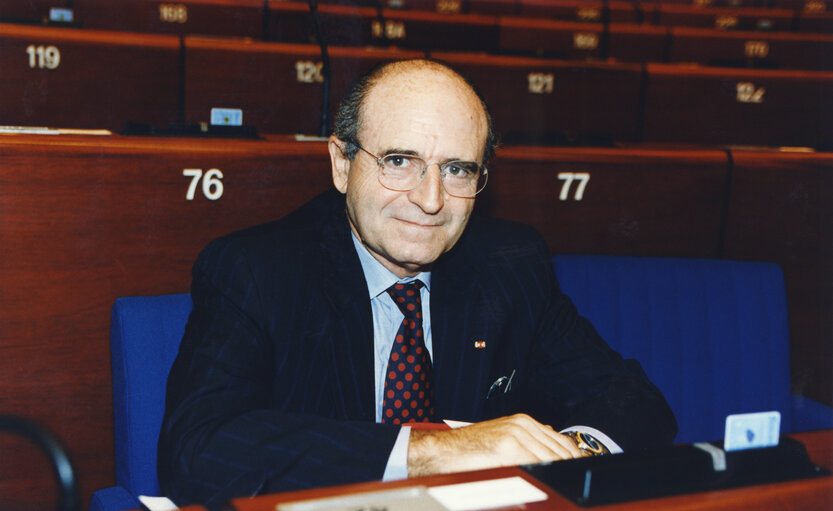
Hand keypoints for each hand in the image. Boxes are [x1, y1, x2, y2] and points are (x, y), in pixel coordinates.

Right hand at [407, 413, 584, 476]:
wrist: (441, 451)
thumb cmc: (468, 449)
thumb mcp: (503, 437)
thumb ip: (528, 440)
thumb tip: (553, 449)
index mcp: (524, 422)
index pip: (563, 442)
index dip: (576, 460)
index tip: (581, 470)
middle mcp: (523, 425)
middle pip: (562, 452)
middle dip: (569, 469)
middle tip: (573, 482)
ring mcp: (516, 436)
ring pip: (551, 460)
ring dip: (557, 474)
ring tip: (560, 486)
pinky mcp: (508, 450)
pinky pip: (536, 466)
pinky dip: (543, 476)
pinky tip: (542, 483)